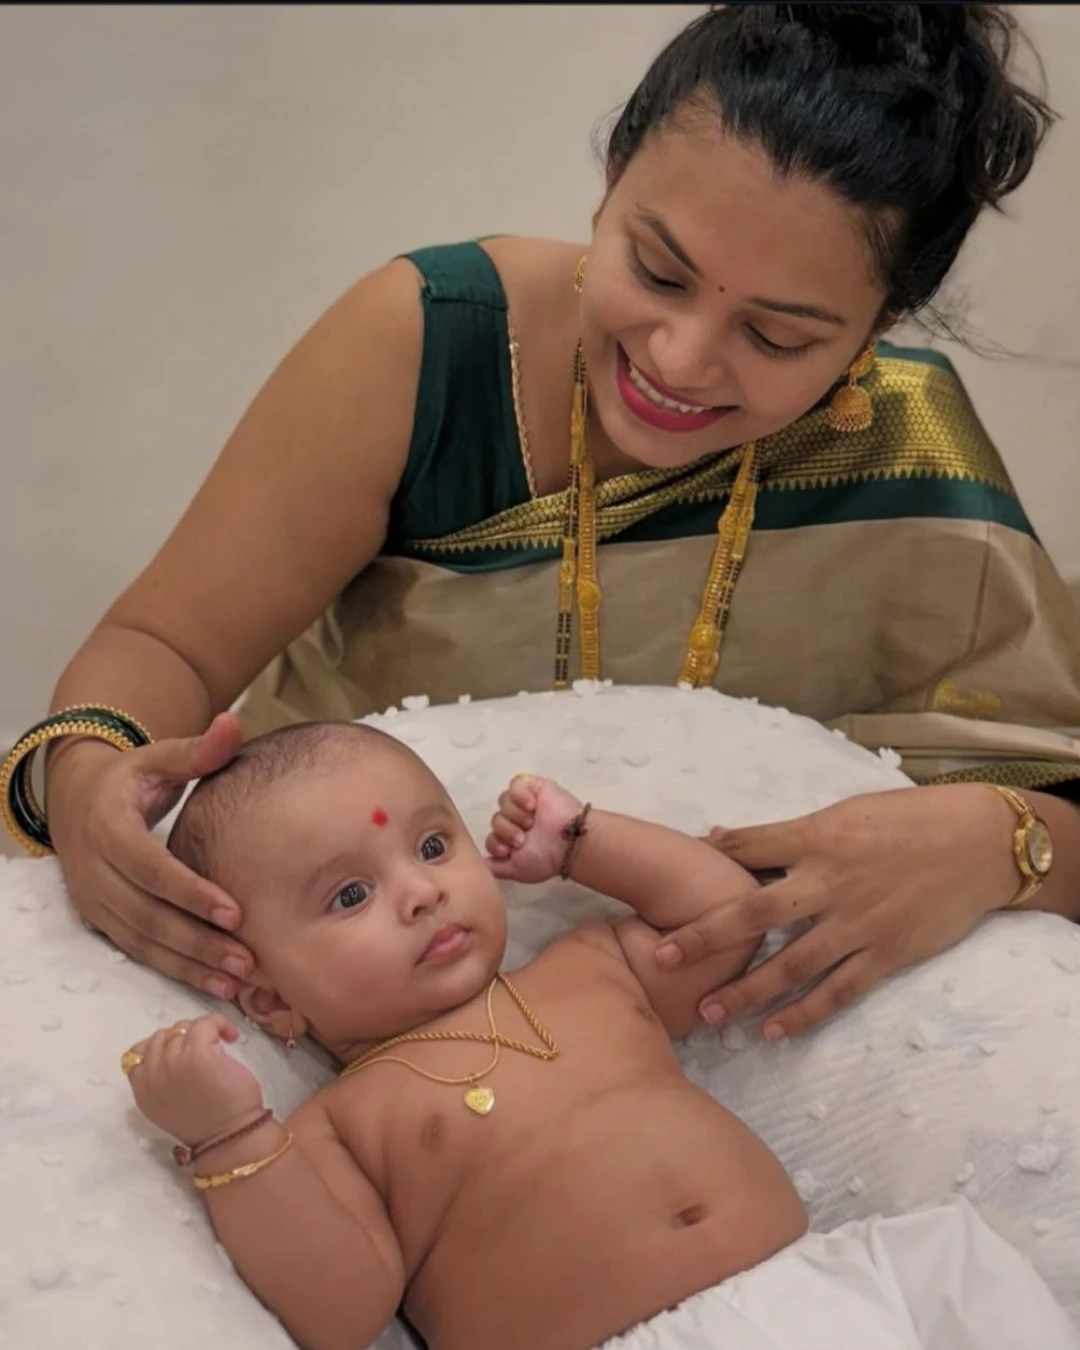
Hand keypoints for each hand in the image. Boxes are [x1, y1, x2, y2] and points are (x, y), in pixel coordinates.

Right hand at [47, 712, 253, 998]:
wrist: (76, 799)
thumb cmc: (130, 777)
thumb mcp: (158, 757)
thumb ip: (198, 749)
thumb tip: (234, 724)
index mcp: (109, 829)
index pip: (150, 868)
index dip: (189, 892)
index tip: (234, 911)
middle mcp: (95, 871)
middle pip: (148, 915)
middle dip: (197, 941)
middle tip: (246, 959)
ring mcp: (95, 901)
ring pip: (142, 942)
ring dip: (189, 965)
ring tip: (237, 980)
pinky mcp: (101, 921)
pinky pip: (139, 952)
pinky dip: (176, 970)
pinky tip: (214, 983)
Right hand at [123, 1014, 263, 1145]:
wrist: (229, 1137)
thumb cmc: (207, 1123)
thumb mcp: (167, 1108)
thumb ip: (157, 1084)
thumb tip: (164, 1056)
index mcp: (143, 1093)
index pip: (135, 1055)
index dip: (158, 1047)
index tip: (178, 1052)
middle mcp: (154, 1077)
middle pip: (160, 1037)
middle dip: (181, 1038)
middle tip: (203, 1047)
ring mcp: (174, 1064)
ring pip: (182, 1029)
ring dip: (201, 1031)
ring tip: (218, 1043)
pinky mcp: (198, 1055)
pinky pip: (204, 1024)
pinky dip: (219, 1023)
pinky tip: (231, 1037)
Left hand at [486, 775, 582, 883]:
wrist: (569, 845)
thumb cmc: (546, 859)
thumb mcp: (517, 870)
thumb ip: (496, 868)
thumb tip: (479, 863)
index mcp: (513, 838)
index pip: (491, 836)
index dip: (496, 842)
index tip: (508, 851)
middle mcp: (517, 820)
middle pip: (496, 819)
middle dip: (507, 831)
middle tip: (523, 839)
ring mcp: (525, 802)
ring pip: (503, 802)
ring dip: (514, 815)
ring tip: (530, 823)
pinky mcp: (534, 787)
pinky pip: (515, 784)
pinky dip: (519, 794)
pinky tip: (531, 806)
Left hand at [656, 784, 1015, 1038]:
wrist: (979, 843)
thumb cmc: (906, 820)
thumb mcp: (842, 813)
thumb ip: (784, 834)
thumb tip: (718, 837)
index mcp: (816, 837)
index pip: (746, 850)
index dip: (704, 864)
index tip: (663, 886)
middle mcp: (830, 881)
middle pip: (754, 913)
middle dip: (705, 937)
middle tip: (661, 958)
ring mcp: (858, 922)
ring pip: (792, 964)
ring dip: (747, 990)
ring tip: (709, 1011)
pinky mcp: (887, 953)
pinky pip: (839, 991)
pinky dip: (805, 1014)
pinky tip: (773, 1031)